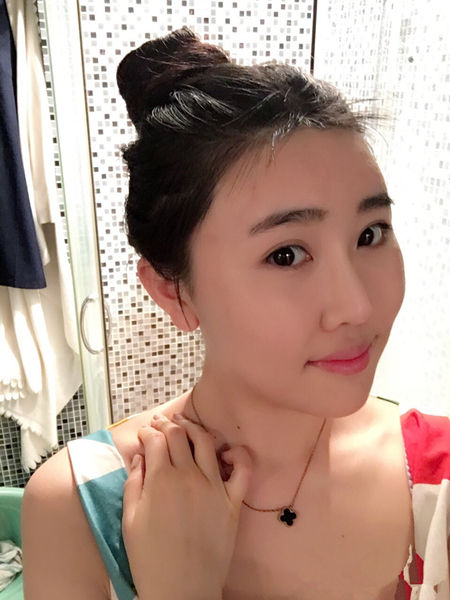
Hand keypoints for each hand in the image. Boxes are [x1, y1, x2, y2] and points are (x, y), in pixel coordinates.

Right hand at [122, 412, 252, 599]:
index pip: (155, 439)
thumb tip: (139, 457)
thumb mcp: (130, 520)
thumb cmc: (151, 560)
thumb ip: (133, 483)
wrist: (181, 590)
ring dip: (194, 428)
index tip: (144, 434)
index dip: (147, 432)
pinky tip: (228, 451)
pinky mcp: (232, 501)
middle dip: (167, 424)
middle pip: (179, 434)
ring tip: (186, 425)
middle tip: (161, 424)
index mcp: (160, 480)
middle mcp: (189, 476)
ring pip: (206, 442)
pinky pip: (243, 470)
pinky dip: (238, 455)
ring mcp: (214, 487)